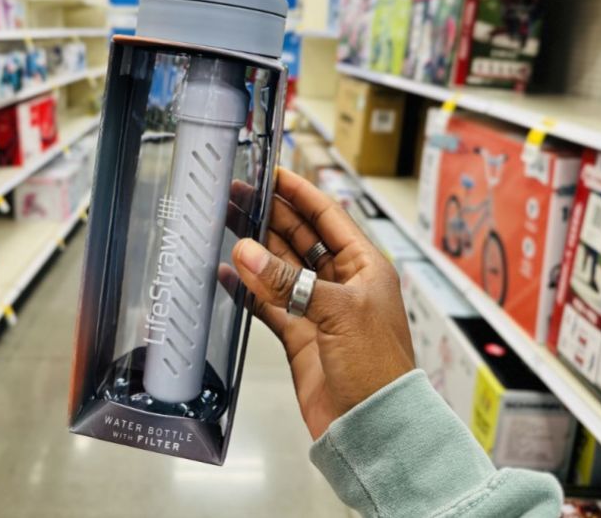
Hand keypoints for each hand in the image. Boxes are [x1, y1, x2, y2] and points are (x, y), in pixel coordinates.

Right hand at [226, 168, 414, 439]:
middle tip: (235, 194)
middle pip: (299, 237)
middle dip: (268, 214)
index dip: (299, 193)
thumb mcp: (337, 313)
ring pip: (280, 268)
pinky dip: (246, 289)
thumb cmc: (377, 368)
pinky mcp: (298, 335)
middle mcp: (340, 282)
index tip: (271, 172)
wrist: (372, 427)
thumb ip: (288, 281)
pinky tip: (225, 274)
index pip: (327, 216)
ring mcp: (317, 308)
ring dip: (254, 247)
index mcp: (363, 266)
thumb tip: (245, 251)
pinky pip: (267, 303)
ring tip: (223, 222)